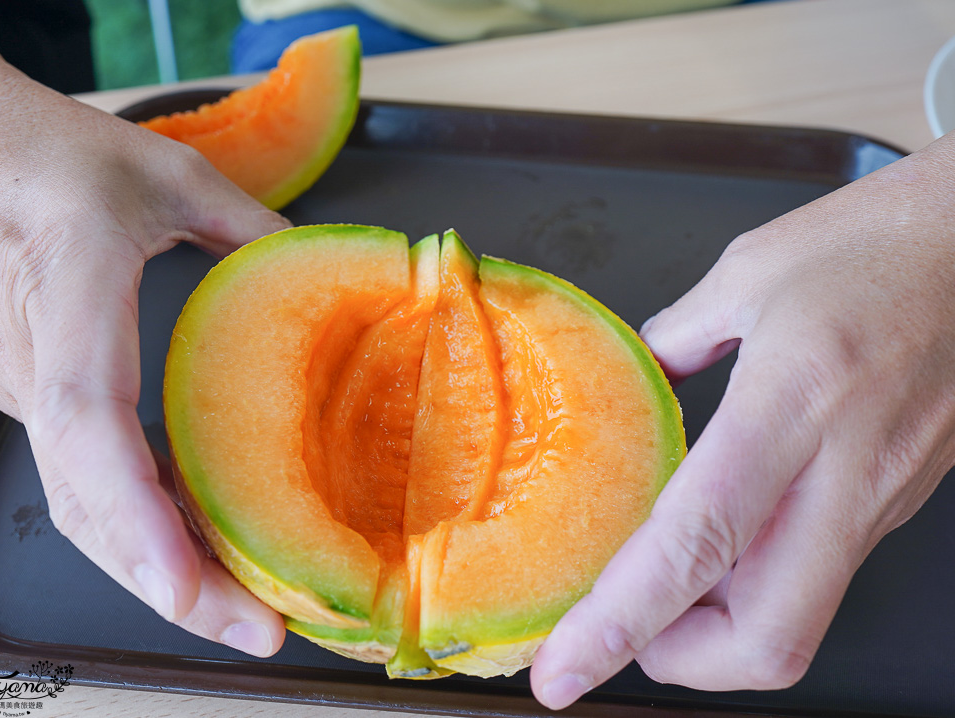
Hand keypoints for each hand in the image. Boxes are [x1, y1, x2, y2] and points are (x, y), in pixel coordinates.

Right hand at [0, 48, 290, 654]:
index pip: (88, 424)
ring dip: (160, 567)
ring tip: (247, 609)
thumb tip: (325, 275)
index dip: (134, 515)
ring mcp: (29, 389)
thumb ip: (253, 229)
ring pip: (84, 507)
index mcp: (72, 296)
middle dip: (171, 582)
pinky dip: (144, 525)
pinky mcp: (39, 395)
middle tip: (259, 632)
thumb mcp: (171, 175)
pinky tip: (206, 545)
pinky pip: (88, 481)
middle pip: (89, 503)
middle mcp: (39, 366)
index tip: (188, 588)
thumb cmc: (53, 154)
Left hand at [530, 135, 954, 705]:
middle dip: (675, 662)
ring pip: (797, 617)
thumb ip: (676, 340)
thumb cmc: (881, 240)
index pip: (693, 547)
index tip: (561, 672)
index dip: (617, 624)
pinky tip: (717, 549)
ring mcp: (881, 498)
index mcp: (793, 405)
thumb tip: (637, 382)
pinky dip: (754, 587)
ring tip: (650, 597)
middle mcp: (845, 474)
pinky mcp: (898, 499)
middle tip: (613, 636)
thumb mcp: (749, 273)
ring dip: (714, 630)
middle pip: (766, 638)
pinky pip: (818, 573)